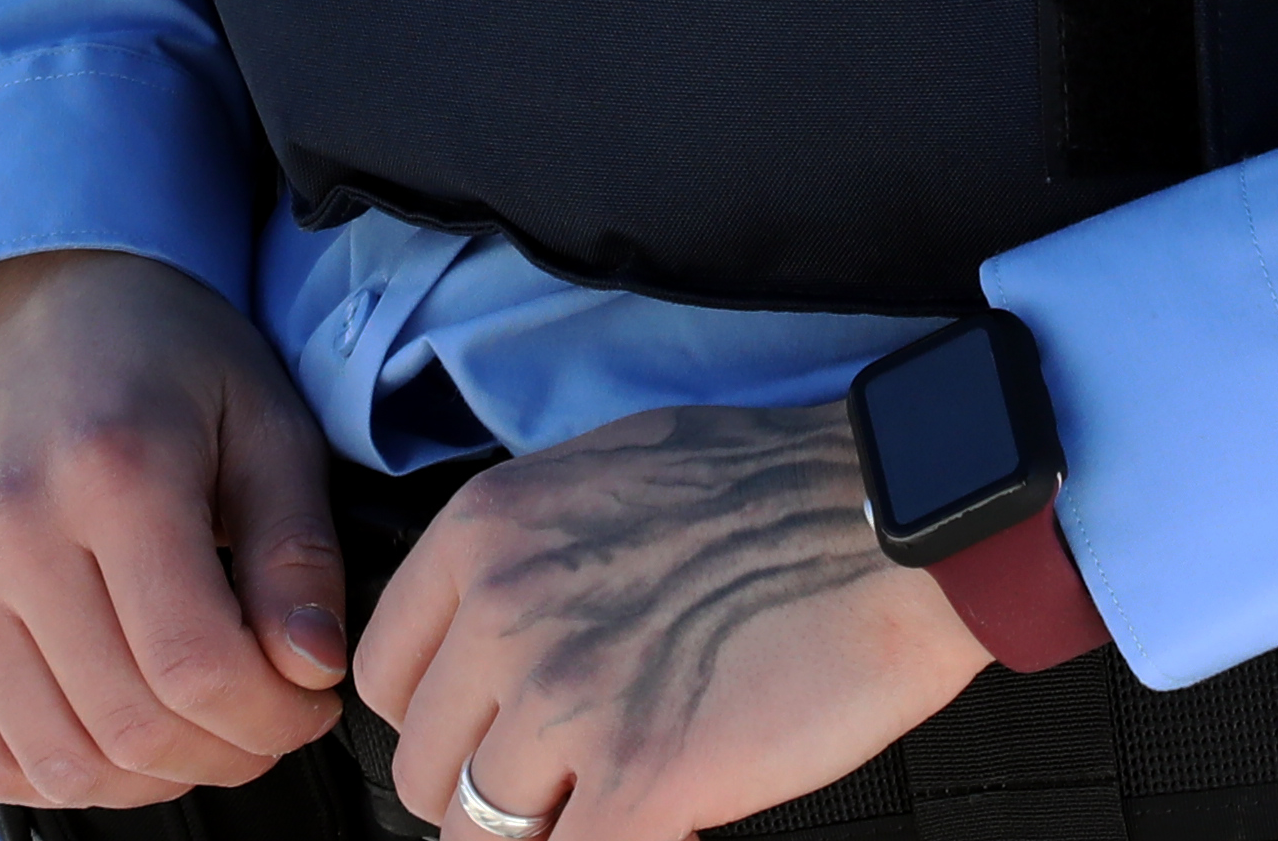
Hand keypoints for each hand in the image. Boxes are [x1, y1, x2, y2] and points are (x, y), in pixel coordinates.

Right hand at [0, 248, 352, 810]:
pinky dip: (64, 776)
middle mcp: (10, 530)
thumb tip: (311, 669)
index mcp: (111, 470)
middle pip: (130, 728)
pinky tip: (118, 728)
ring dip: (152, 778)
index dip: (274, 717)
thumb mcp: (268, 425)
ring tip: (199, 726)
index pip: (196, 667)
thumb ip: (296, 551)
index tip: (310, 700)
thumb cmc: (171, 362)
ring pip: (59, 764)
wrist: (46, 307)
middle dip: (227, 753)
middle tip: (266, 716)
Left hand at [355, 401, 989, 840]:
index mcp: (486, 533)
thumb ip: (524, 554)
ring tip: (609, 808)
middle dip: (487, 792)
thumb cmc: (775, 486)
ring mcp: (568, 701)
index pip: (383, 676)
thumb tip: (487, 635)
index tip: (483, 736)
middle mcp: (504, 613)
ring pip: (483, 835)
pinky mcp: (644, 778)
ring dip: (548, 834)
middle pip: (423, 771)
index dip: (439, 723)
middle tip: (561, 786)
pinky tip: (669, 825)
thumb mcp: (605, 472)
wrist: (894, 519)